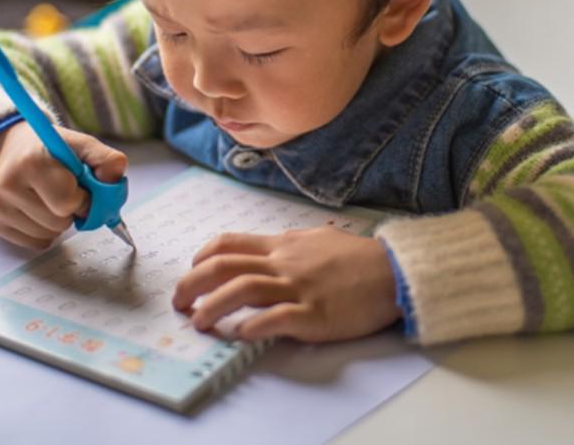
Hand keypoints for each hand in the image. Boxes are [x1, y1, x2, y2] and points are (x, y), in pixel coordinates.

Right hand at [0, 121, 127, 248]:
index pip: (68, 201)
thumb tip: (115, 177)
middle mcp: (8, 186)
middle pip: (60, 221)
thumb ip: (105, 158)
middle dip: (72, 209)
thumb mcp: (80, 145)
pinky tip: (39, 208)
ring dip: (60, 221)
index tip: (80, 185)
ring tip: (50, 197)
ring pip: (50, 234)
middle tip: (64, 190)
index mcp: (31, 162)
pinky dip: (46, 231)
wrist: (13, 148)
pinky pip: (37, 243)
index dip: (83, 197)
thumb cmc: (51, 150)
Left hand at [171, 228, 400, 342]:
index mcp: (283, 245)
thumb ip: (290, 245)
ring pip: (244, 289)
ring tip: (198, 322)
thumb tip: (269, 250)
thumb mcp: (318, 240)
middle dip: (193, 283)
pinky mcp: (315, 314)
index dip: (202, 257)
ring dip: (214, 306)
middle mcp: (285, 263)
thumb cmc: (358, 258)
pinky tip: (240, 334)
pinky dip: (254, 325)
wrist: (395, 272)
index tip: (191, 271)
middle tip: (179, 301)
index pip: (230, 243)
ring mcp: (299, 288)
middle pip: (226, 266)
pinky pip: (278, 318)